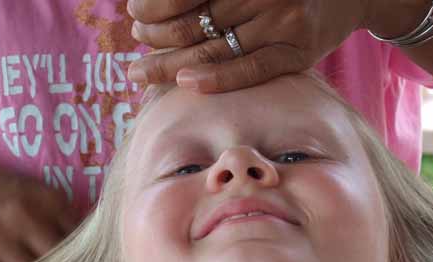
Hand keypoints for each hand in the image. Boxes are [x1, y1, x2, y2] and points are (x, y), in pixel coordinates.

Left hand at [126, 0, 370, 92]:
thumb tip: (154, 4)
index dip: (154, 3)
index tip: (136, 11)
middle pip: (194, 21)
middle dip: (156, 34)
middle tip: (138, 41)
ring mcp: (282, 22)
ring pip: (214, 49)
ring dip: (171, 63)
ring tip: (143, 70)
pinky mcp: (297, 52)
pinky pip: (250, 70)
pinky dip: (217, 78)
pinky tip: (187, 84)